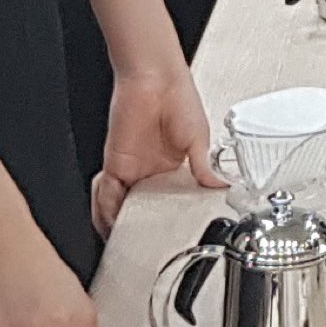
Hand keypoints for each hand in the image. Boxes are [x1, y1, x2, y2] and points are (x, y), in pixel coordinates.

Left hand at [96, 67, 215, 231]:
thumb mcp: (199, 137)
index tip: (170, 236)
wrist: (156, 77)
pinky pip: (104, 193)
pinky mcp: (115, 162)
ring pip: (117, 206)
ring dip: (118, 224)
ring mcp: (131, 168)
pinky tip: (110, 224)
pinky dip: (105, 209)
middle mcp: (148, 170)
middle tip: (143, 249)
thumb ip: (205, 166)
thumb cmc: (178, 97)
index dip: (164, 219)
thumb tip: (220, 186)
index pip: (165, 201)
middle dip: (138, 227)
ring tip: (123, 246)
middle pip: (138, 208)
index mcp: (171, 167)